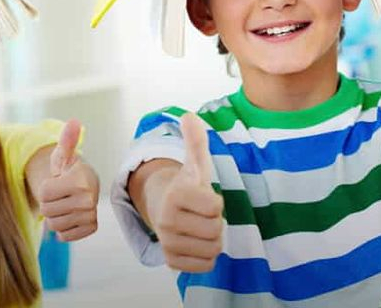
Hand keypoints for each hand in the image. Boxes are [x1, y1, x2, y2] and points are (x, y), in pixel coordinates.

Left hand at [38, 120, 98, 241]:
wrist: (86, 185)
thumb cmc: (69, 170)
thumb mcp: (63, 155)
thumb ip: (67, 140)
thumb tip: (74, 121)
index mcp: (80, 181)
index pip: (44, 194)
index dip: (45, 189)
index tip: (57, 182)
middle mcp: (88, 200)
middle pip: (47, 212)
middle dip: (49, 203)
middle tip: (61, 194)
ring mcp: (91, 215)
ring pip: (54, 226)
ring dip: (55, 216)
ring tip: (65, 204)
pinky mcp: (91, 228)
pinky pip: (64, 236)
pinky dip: (63, 228)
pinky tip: (70, 215)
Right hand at [148, 112, 222, 272]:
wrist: (165, 209)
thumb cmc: (187, 186)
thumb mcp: (195, 163)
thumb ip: (196, 141)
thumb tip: (189, 116)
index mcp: (176, 194)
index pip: (215, 208)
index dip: (216, 202)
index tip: (205, 197)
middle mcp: (167, 220)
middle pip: (216, 230)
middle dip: (216, 222)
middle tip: (203, 214)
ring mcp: (168, 242)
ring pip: (213, 249)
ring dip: (213, 238)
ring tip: (200, 227)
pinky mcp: (172, 261)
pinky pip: (206, 265)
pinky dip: (207, 256)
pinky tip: (197, 242)